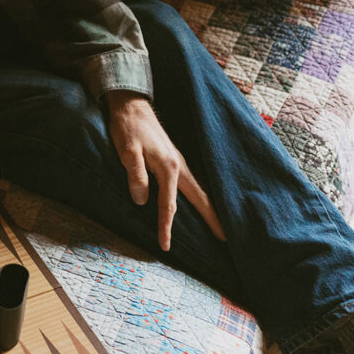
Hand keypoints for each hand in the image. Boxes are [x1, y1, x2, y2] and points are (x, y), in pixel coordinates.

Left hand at [106, 91, 225, 250]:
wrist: (132, 107)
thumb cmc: (128, 129)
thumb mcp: (127, 152)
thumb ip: (136, 175)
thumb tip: (143, 201)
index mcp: (169, 167)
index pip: (168, 205)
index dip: (166, 227)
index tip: (166, 246)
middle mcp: (179, 166)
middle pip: (199, 198)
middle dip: (213, 219)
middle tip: (226, 239)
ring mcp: (179, 163)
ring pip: (198, 191)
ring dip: (210, 209)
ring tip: (221, 226)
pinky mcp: (174, 161)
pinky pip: (191, 185)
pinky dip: (200, 197)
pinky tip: (201, 204)